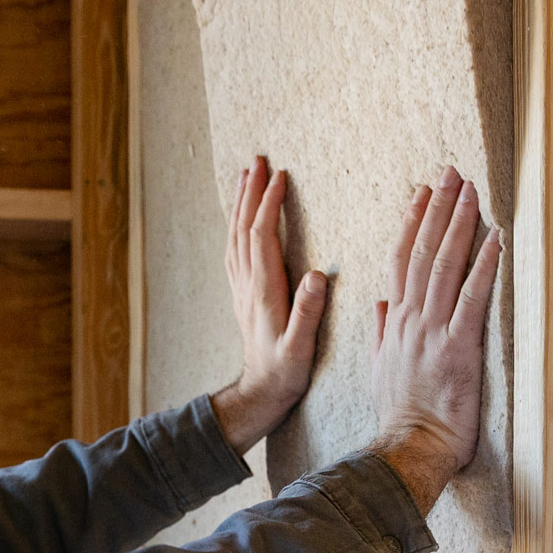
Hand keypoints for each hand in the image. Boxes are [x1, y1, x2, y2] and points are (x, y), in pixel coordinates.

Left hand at [211, 156, 328, 454]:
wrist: (259, 393)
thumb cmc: (284, 372)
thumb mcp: (300, 347)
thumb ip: (308, 312)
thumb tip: (316, 275)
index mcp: (264, 290)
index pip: (262, 236)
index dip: (269, 205)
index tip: (279, 177)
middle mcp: (248, 284)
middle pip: (243, 228)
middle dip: (249, 192)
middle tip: (256, 159)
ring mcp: (242, 288)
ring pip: (236, 236)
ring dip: (241, 204)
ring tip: (247, 175)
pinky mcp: (244, 294)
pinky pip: (236, 250)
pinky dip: (239, 225)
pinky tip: (242, 215)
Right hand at [366, 167, 501, 514]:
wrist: (410, 443)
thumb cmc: (401, 412)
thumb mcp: (380, 367)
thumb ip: (379, 332)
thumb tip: (379, 304)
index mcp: (393, 323)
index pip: (400, 261)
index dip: (411, 223)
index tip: (420, 193)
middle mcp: (409, 319)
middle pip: (422, 253)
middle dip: (437, 210)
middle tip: (450, 174)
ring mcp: (432, 331)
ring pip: (444, 267)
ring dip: (459, 226)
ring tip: (470, 192)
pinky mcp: (457, 347)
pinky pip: (472, 299)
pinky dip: (484, 267)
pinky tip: (495, 239)